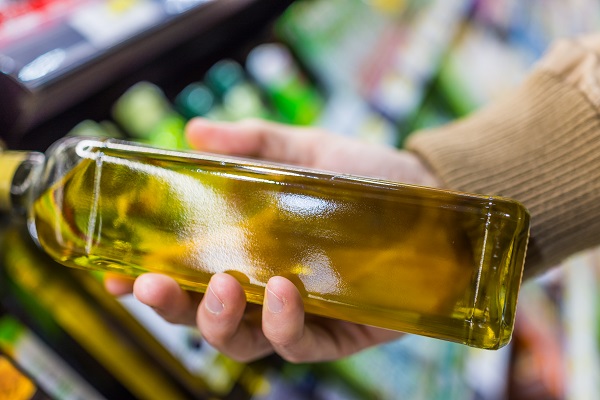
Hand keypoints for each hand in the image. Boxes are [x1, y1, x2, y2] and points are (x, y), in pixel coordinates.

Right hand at [106, 118, 440, 362]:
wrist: (432, 197)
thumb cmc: (367, 177)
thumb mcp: (305, 150)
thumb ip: (252, 142)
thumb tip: (195, 131)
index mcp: (249, 252)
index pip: (188, 276)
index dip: (150, 281)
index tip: (117, 272)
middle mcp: (267, 290)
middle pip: (206, 317)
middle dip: (173, 308)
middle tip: (154, 284)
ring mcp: (301, 316)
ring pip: (245, 341)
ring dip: (222, 323)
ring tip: (227, 286)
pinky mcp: (340, 332)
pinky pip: (302, 345)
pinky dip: (286, 324)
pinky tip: (284, 291)